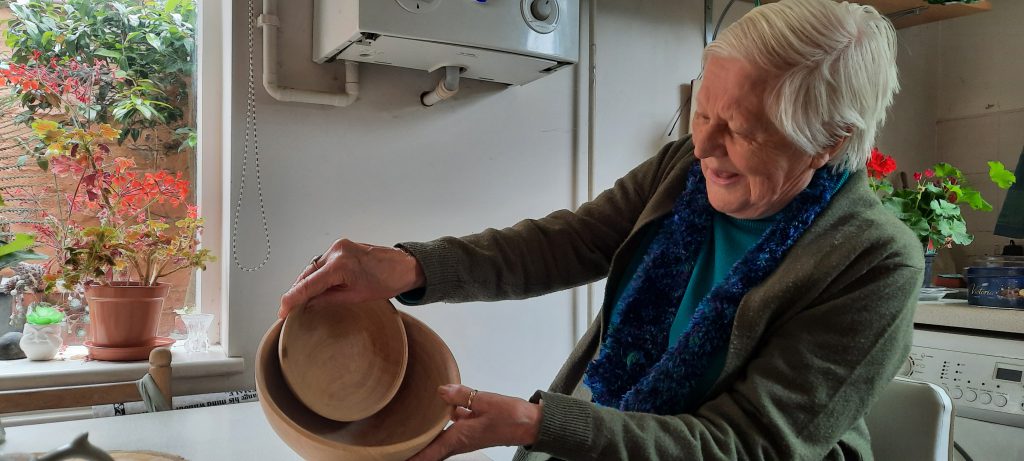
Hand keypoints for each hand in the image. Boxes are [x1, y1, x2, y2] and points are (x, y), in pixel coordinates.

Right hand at [278, 239, 424, 317]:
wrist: (404, 266)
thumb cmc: (387, 281)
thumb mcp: (356, 296)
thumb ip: (328, 299)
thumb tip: (307, 305)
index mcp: (341, 265)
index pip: (308, 284)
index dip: (292, 299)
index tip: (282, 311)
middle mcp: (336, 251)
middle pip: (307, 274)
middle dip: (296, 292)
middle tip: (287, 310)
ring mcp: (339, 246)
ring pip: (313, 268)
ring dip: (306, 283)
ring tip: (298, 301)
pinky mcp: (342, 246)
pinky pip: (322, 262)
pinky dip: (316, 275)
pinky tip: (313, 287)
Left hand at [409, 384, 541, 460]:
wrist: (531, 424)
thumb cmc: (511, 416)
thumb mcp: (485, 401)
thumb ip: (461, 395)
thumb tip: (441, 391)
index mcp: (459, 438)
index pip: (430, 453)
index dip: (413, 458)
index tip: (396, 458)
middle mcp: (461, 441)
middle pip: (432, 448)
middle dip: (416, 448)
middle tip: (397, 444)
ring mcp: (467, 436)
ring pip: (442, 437)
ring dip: (428, 435)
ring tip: (412, 426)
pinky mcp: (474, 429)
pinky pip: (454, 427)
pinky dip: (444, 421)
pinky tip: (442, 405)